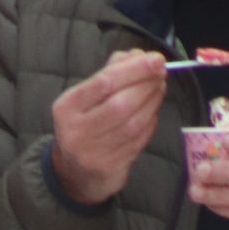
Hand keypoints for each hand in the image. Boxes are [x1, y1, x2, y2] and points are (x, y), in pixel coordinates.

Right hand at [49, 49, 167, 204]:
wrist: (74, 173)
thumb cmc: (83, 125)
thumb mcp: (85, 97)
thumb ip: (110, 73)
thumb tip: (137, 55)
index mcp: (67, 107)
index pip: (104, 82)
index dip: (134, 69)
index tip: (156, 59)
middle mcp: (77, 131)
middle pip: (120, 103)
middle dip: (146, 84)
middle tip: (161, 72)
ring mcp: (94, 152)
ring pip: (133, 123)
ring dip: (152, 102)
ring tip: (159, 87)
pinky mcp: (111, 167)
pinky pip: (138, 140)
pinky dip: (150, 122)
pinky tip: (153, 110)